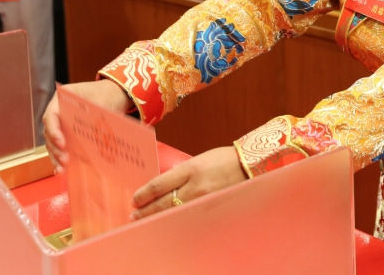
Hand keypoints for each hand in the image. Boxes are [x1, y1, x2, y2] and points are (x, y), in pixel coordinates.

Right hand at [42, 79, 132, 172]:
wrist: (113, 93)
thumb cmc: (106, 93)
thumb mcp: (102, 101)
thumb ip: (96, 115)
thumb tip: (96, 134)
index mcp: (61, 99)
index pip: (51, 116)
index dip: (54, 131)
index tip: (62, 143)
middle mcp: (58, 112)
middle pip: (49, 132)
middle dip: (55, 148)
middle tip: (64, 159)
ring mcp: (62, 124)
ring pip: (53, 143)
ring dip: (56, 156)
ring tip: (62, 169)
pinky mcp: (69, 135)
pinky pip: (60, 148)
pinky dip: (60, 158)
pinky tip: (61, 171)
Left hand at [131, 146, 246, 219]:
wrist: (249, 166)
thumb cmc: (224, 160)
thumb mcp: (199, 161)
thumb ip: (182, 173)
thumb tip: (163, 187)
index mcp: (191, 169)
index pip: (159, 185)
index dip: (143, 194)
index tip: (135, 199)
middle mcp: (195, 186)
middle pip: (163, 203)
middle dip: (146, 210)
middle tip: (134, 215)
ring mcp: (204, 200)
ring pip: (173, 213)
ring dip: (157, 218)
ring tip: (146, 221)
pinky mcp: (211, 210)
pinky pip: (188, 218)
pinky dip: (176, 220)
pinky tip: (168, 223)